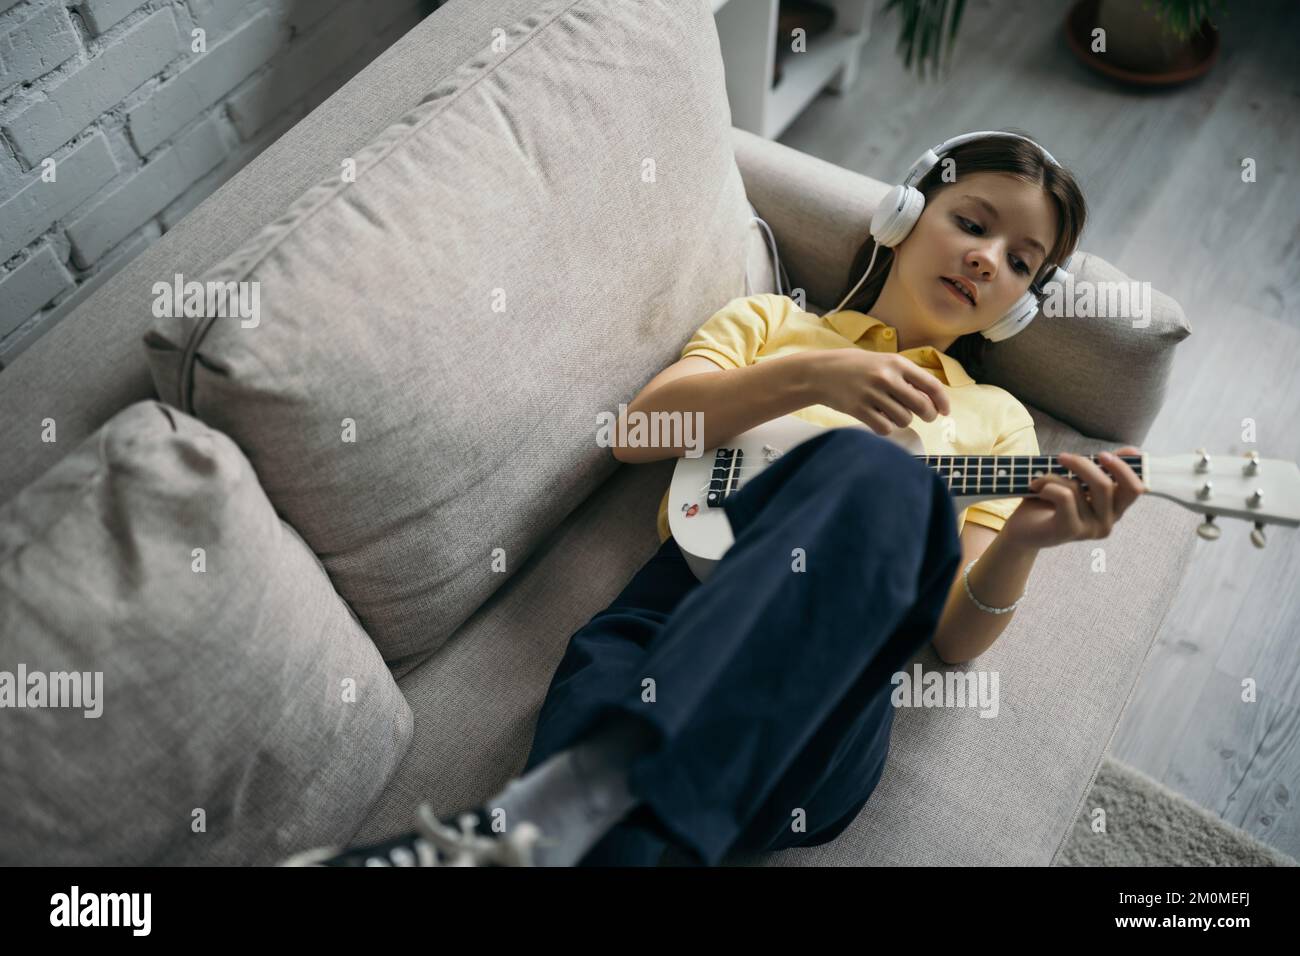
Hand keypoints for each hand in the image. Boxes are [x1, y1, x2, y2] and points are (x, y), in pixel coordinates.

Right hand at [815, 349, 950, 435]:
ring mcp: (872, 394)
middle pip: (922, 406)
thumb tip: (933, 400)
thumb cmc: (856, 367)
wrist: (821, 372)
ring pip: (904, 420)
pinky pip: (885, 428)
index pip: (931, 385)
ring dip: (903, 420)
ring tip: (892, 412)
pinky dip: (886, 428)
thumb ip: (906, 377)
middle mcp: (886, 378)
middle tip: (925, 417)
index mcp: (896, 363)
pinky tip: (879, 420)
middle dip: (928, 415)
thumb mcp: (883, 362)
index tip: (945, 411)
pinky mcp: (859, 409)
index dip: (942, 401)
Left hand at [999, 447, 1145, 550]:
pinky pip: (1064, 496)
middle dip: (1082, 464)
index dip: (1124, 468)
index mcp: (1115, 510)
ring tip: (1040, 480)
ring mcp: (1089, 530)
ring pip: (1078, 488)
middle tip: (1062, 457)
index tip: (1103, 454)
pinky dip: (1047, 485)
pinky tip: (1037, 489)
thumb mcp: (1079, 481)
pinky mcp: (1070, 531)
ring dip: (1054, 476)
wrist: (1023, 529)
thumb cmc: (1052, 501)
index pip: (1135, 489)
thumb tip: (1133, 451)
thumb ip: (1104, 468)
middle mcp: (1107, 523)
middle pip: (1105, 485)